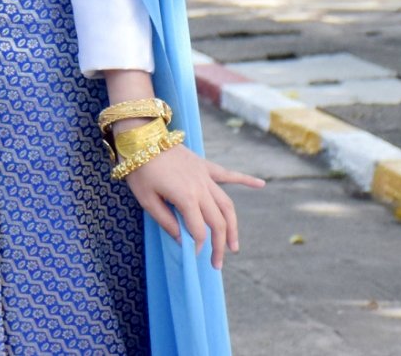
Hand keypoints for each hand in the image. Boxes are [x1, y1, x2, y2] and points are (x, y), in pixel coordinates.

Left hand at [123, 141, 264, 269]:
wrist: (140, 137)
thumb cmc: (140, 170)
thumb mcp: (146, 200)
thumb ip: (166, 221)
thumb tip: (182, 240)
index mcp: (186, 198)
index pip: (199, 230)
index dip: (198, 246)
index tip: (194, 256)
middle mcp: (201, 189)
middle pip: (218, 222)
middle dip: (219, 245)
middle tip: (217, 263)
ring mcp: (205, 176)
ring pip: (227, 205)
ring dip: (233, 226)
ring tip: (234, 245)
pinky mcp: (205, 166)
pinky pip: (228, 174)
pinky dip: (245, 179)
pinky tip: (260, 184)